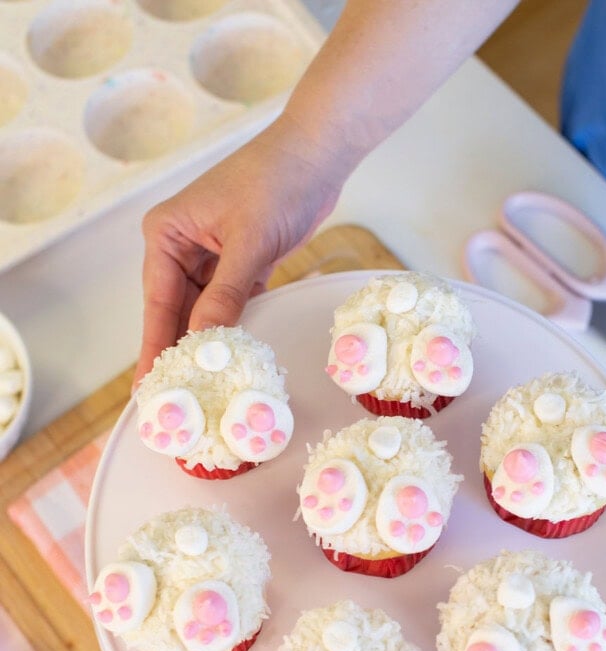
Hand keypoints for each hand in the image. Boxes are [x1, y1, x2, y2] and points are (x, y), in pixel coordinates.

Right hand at [136, 116, 344, 385]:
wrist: (317, 156)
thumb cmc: (277, 183)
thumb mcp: (250, 243)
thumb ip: (226, 294)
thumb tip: (203, 340)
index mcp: (167, 235)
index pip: (158, 303)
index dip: (155, 347)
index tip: (147, 387)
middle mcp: (180, 246)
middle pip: (175, 312)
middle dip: (177, 352)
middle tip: (171, 399)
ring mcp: (209, 255)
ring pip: (202, 311)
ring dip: (205, 343)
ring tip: (198, 387)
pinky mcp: (237, 262)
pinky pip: (228, 304)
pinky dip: (231, 327)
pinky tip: (229, 358)